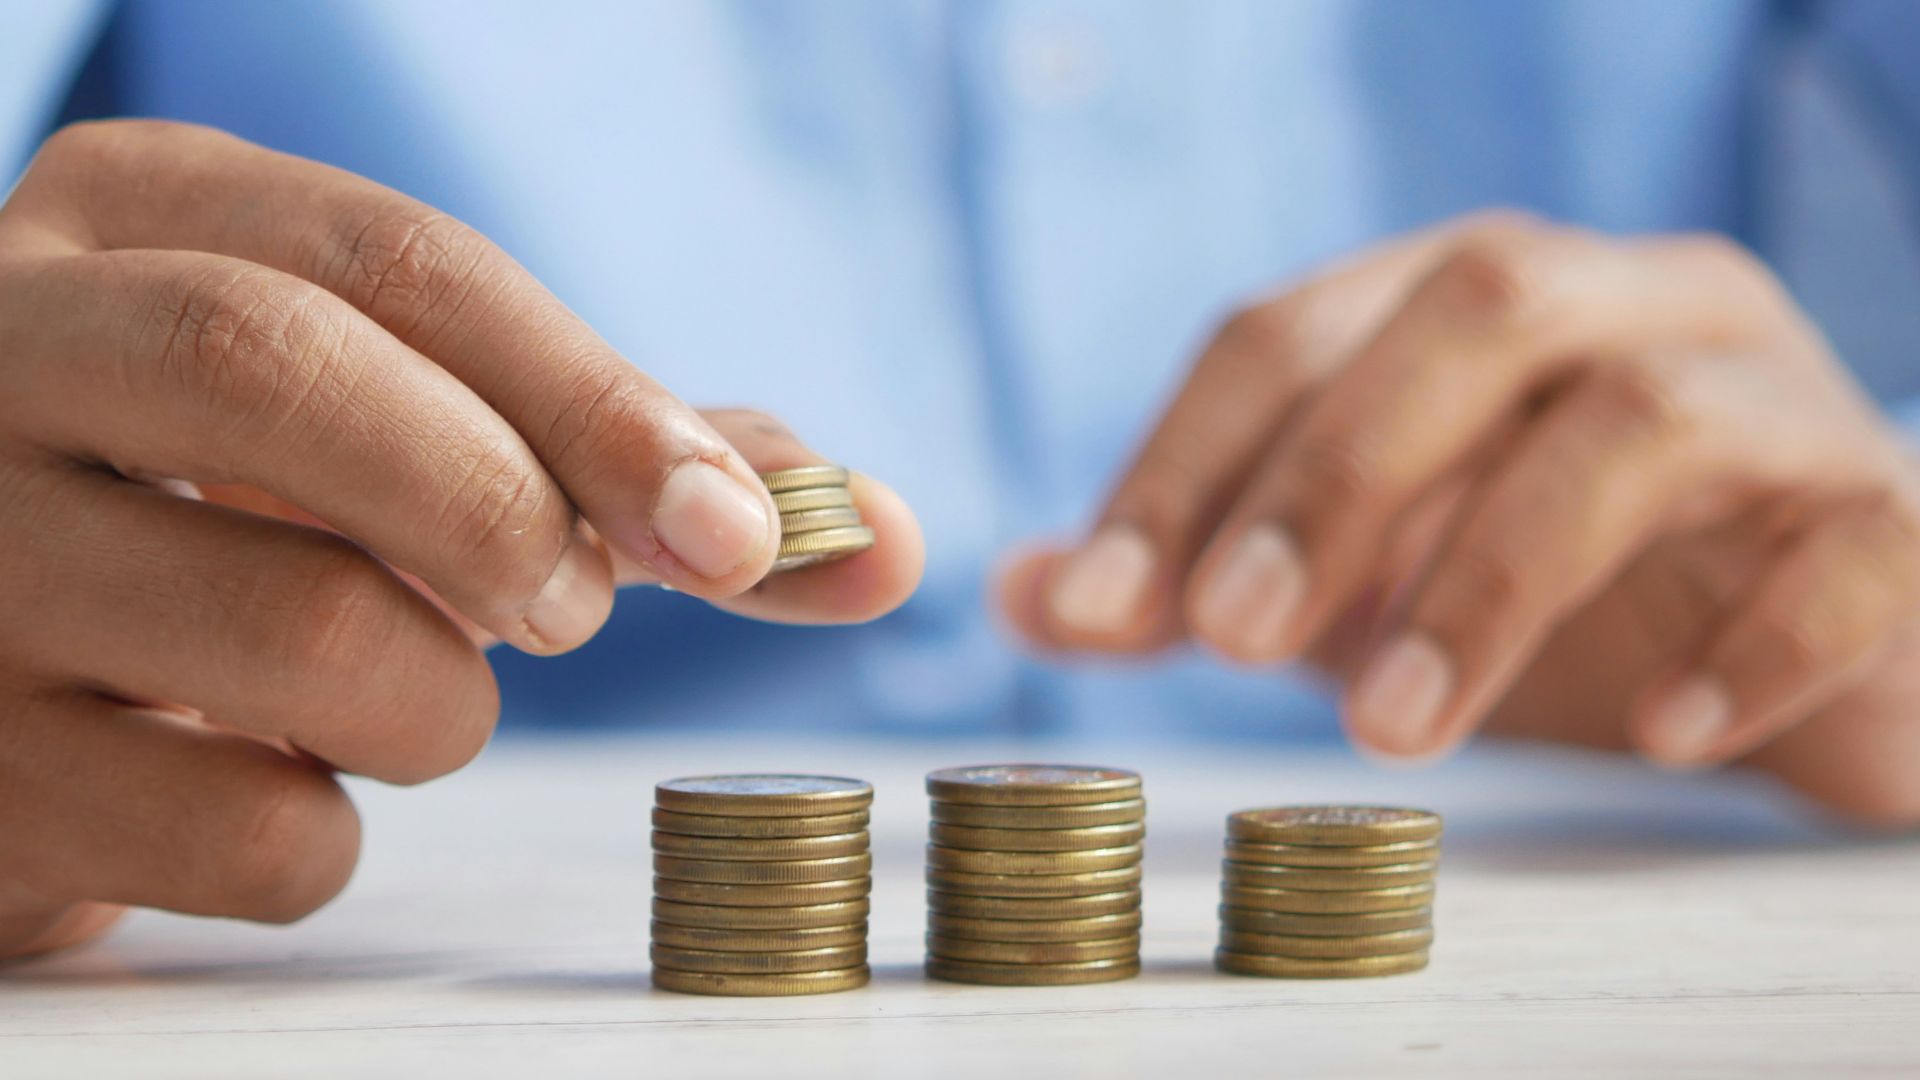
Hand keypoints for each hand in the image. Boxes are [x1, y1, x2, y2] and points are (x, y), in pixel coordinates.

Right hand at [0, 122, 922, 959]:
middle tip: (568, 607)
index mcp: (138, 220)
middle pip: (284, 371)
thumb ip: (633, 460)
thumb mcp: (412, 425)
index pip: (402, 267)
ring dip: (439, 704)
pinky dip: (325, 835)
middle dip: (498, 505)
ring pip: (294, 628)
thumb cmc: (251, 513)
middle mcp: (1, 349)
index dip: (601, 403)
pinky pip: (234, 831)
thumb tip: (879, 533)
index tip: (739, 534)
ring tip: (402, 692)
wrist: (7, 654)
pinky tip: (270, 783)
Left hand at [1000, 212, 1919, 825]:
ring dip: (1492, 575)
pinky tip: (1658, 734)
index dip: (1182, 461)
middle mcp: (1625, 308)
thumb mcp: (1364, 584)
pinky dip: (1745, 641)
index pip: (1292, 329)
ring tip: (1395, 732)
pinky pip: (1843, 546)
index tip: (1098, 607)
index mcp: (1473, 305)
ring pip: (1640, 420)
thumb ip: (1206, 577)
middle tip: (1231, 640)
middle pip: (1473, 311)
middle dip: (1333, 475)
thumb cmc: (1571, 598)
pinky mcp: (1890, 517)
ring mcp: (1775, 399)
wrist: (1821, 644)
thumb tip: (1024, 594)